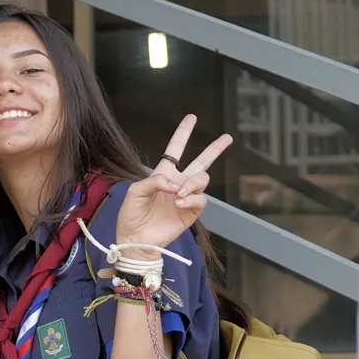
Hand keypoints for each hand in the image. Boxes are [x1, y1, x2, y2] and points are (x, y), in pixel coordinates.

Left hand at [116, 114, 232, 248]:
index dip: (183, 133)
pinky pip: (201, 199)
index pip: (176, 149)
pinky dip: (191, 199)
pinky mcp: (191, 212)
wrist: (135, 240)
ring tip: (177, 195)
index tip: (192, 118)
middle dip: (214, 149)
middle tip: (227, 138)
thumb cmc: (131, 216)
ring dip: (192, 184)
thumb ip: (154, 181)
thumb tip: (174, 183)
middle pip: (201, 161)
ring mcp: (186, 197)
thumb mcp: (134, 192)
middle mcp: (177, 183)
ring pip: (202, 179)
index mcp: (163, 174)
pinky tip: (179, 203)